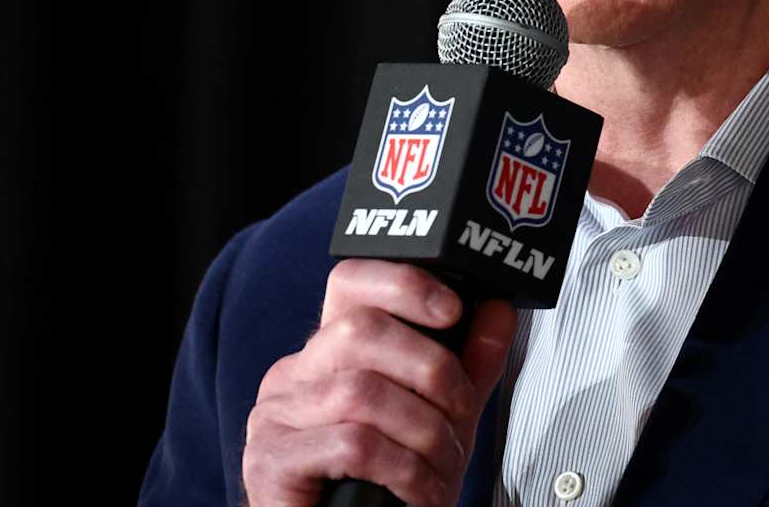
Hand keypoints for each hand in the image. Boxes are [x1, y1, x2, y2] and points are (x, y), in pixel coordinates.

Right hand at [242, 260, 516, 506]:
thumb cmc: (384, 484)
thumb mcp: (439, 416)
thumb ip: (467, 365)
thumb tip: (499, 309)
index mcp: (329, 352)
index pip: (351, 282)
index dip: (404, 283)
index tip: (453, 310)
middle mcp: (294, 374)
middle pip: (359, 330)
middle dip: (430, 368)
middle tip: (460, 410)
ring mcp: (275, 416)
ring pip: (360, 392)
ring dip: (422, 430)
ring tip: (442, 463)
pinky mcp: (270, 463)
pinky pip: (351, 445)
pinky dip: (402, 469)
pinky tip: (416, 491)